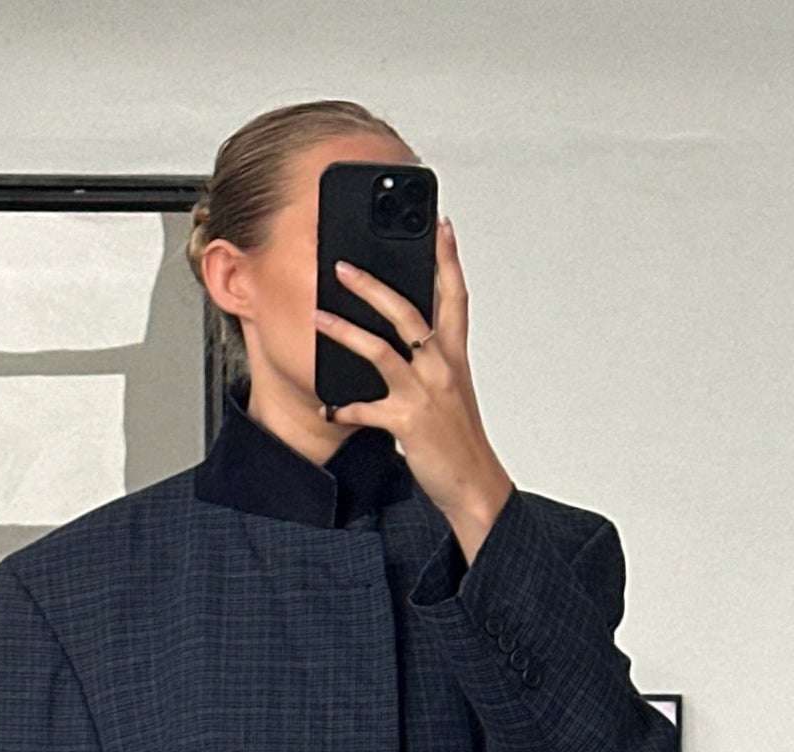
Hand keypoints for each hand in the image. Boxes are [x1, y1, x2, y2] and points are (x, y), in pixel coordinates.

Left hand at [317, 215, 514, 565]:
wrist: (474, 486)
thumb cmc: (458, 439)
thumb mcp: (451, 390)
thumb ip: (431, 359)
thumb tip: (407, 338)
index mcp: (454, 356)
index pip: (455, 295)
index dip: (448, 258)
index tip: (440, 224)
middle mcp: (441, 368)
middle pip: (408, 311)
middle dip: (373, 285)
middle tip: (342, 265)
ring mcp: (425, 393)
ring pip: (381, 350)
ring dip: (345, 331)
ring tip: (318, 317)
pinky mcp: (408, 422)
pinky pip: (366, 409)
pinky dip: (343, 408)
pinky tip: (327, 407)